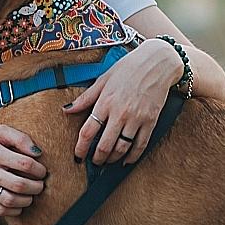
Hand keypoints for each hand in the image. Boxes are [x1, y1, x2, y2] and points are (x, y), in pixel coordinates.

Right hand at [0, 126, 47, 216]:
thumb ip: (20, 138)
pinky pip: (1, 210)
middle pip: (19, 185)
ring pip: (11, 200)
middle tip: (40, 184)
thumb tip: (38, 152)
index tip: (42, 171)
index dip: (39, 169)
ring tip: (31, 194)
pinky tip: (19, 202)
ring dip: (27, 200)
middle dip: (36, 187)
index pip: (24, 164)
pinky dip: (15, 210)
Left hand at [62, 40, 182, 165]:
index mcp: (105, 102)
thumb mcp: (103, 79)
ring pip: (122, 148)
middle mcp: (120, 113)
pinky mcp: (151, 121)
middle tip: (94, 162)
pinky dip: (132, 157)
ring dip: (113, 159)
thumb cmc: (129, 68)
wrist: (158, 63)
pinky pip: (140, 145)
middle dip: (97, 158)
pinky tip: (126, 160)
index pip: (88, 131)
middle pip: (104, 145)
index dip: (81, 148)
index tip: (78, 155)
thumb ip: (85, 97)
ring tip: (108, 161)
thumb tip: (67, 110)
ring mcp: (136, 118)